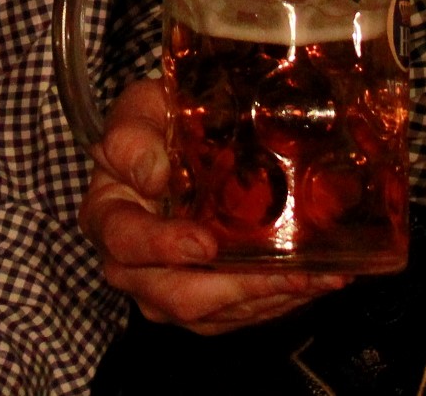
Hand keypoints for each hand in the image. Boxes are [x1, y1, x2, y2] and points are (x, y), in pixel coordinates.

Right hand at [78, 78, 346, 332]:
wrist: (170, 141)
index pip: (127, 241)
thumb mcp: (137, 111)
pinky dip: (278, 300)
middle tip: (288, 271)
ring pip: (214, 314)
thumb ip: (133, 137)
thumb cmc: (153, 125)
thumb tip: (153, 175)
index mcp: (107, 216)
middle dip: (236, 287)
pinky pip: (236, 315)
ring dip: (269, 297)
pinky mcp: (201, 304)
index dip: (164, 247)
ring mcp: (165, 291)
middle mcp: (130, 266)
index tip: (206, 243)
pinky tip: (315, 280)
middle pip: (175, 295)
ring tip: (318, 276)